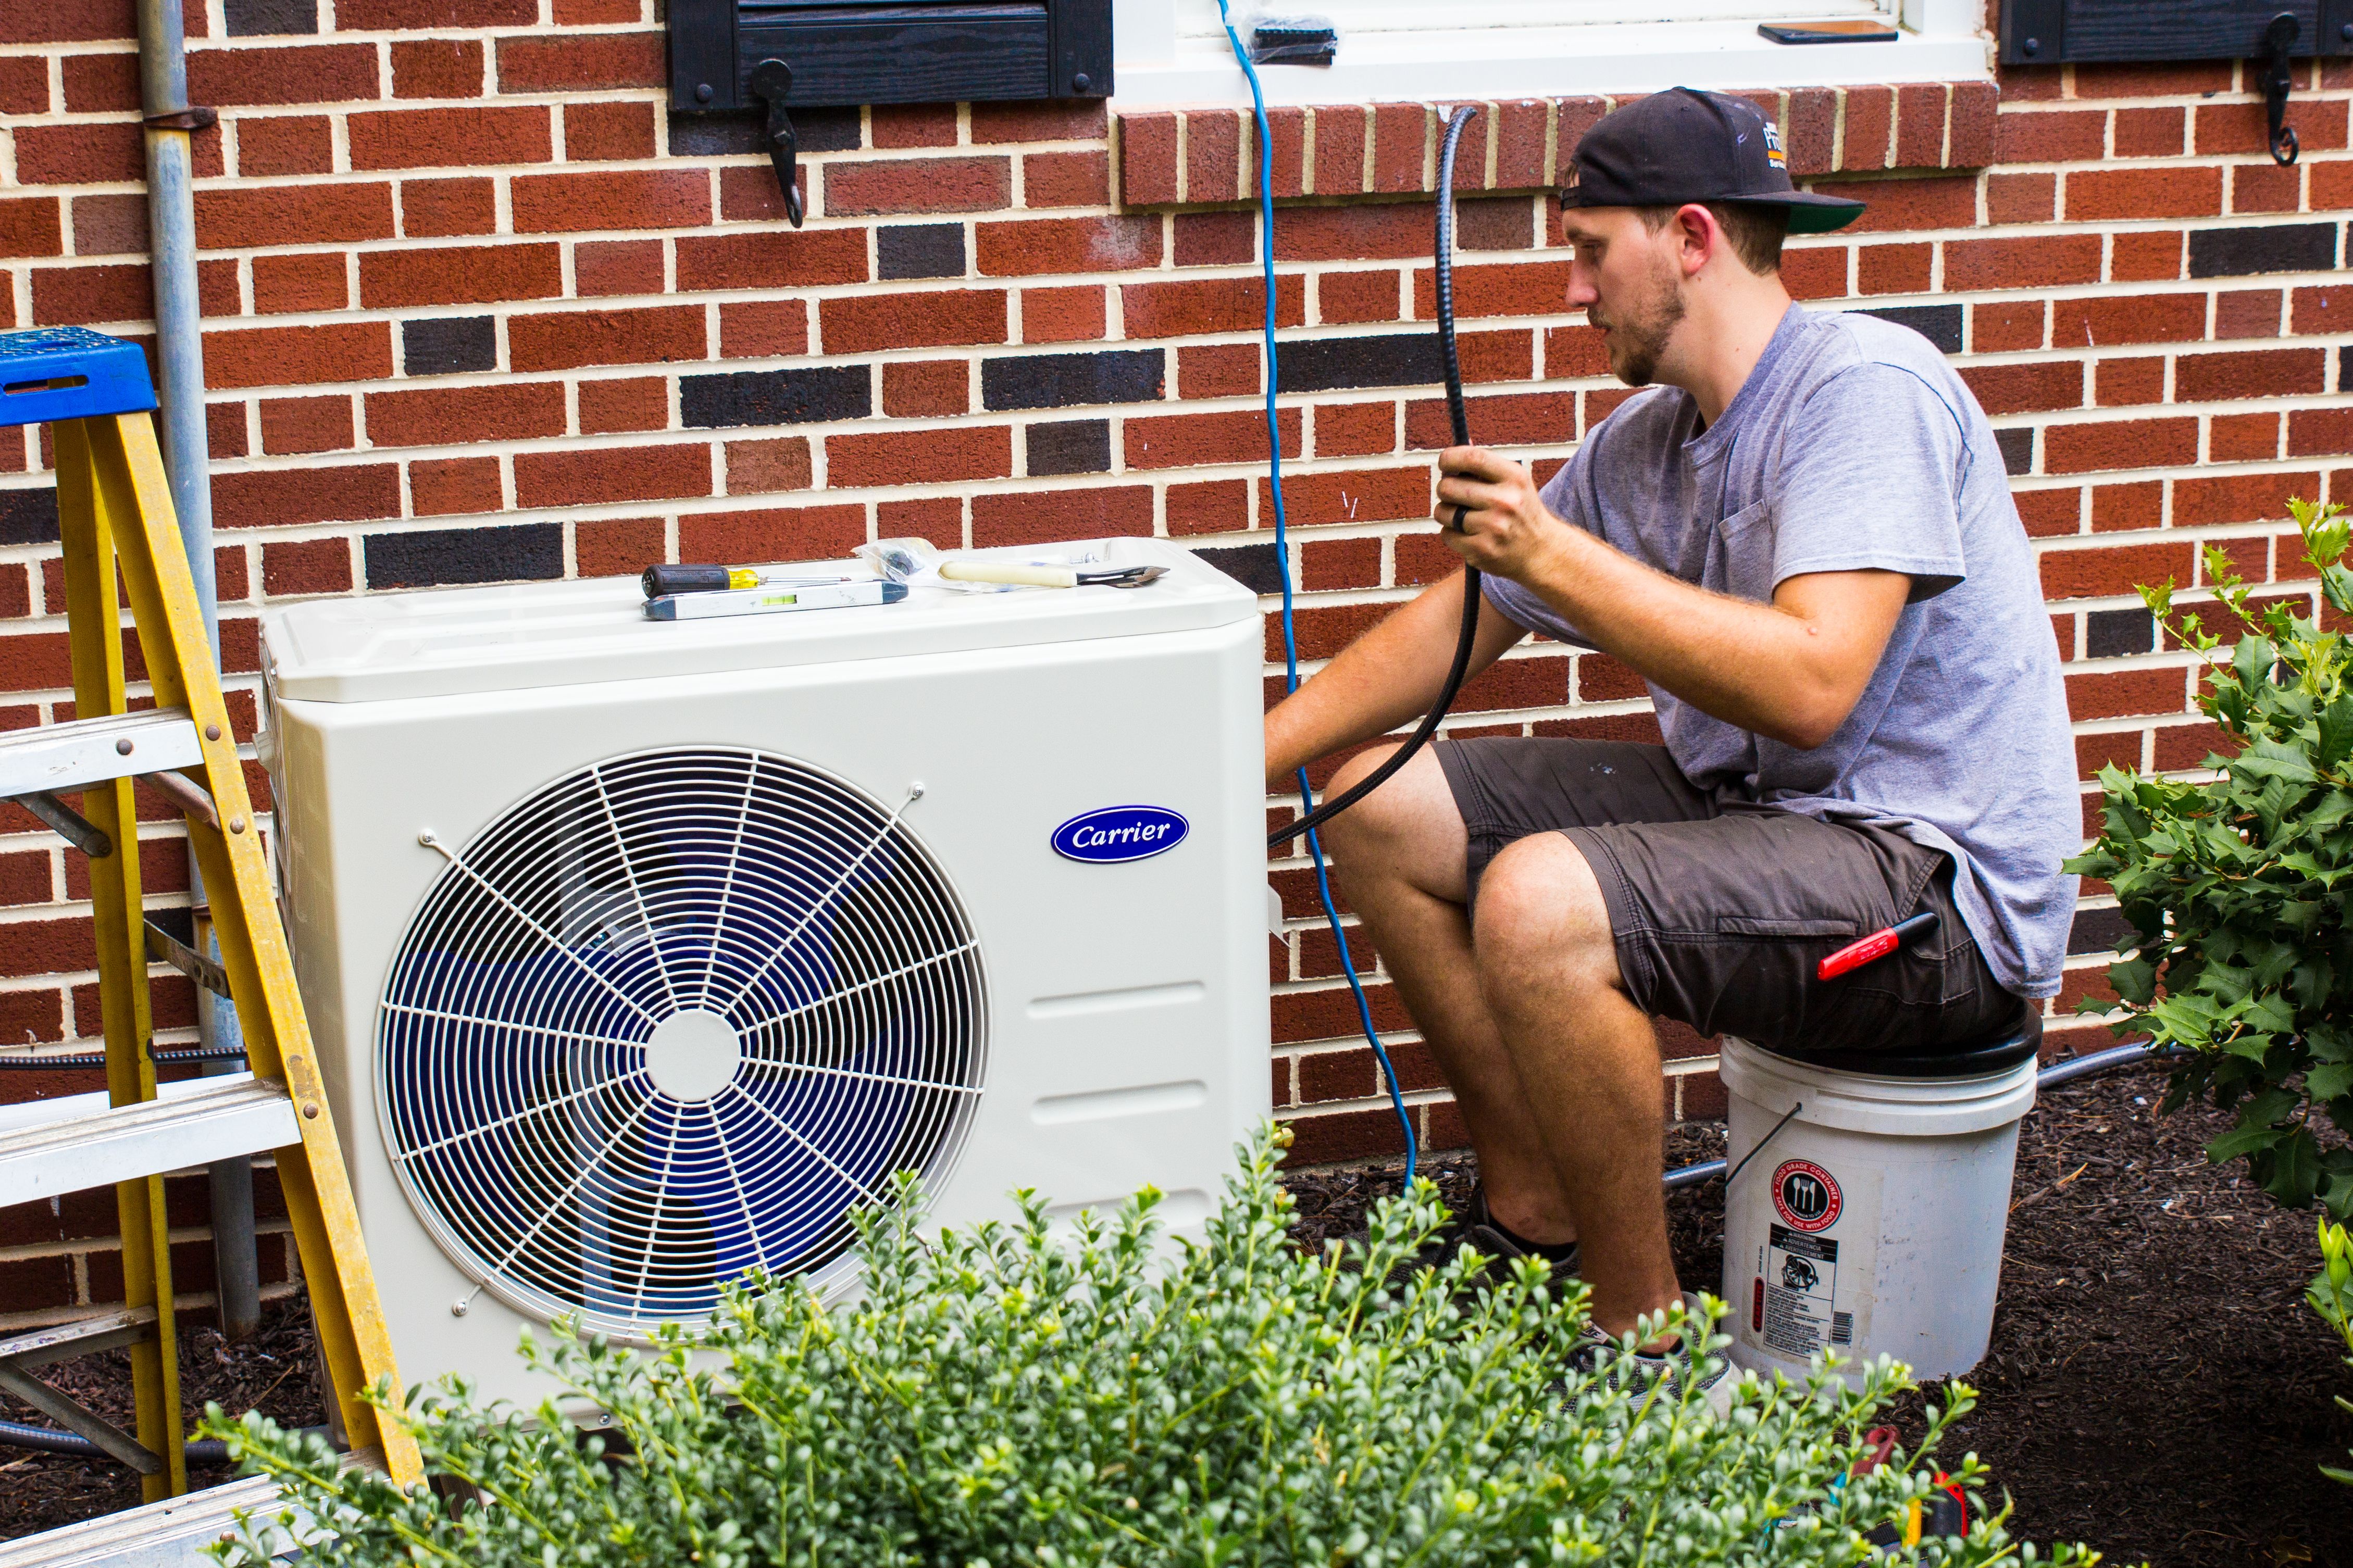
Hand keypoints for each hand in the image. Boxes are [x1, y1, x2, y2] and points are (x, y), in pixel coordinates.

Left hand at [1434, 446, 1575, 582]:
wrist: (1541, 552)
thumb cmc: (1521, 511)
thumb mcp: (1515, 483)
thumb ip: (1486, 466)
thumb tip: (1459, 445)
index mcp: (1514, 477)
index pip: (1472, 458)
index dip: (1449, 458)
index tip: (1444, 463)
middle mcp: (1504, 501)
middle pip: (1448, 486)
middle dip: (1445, 490)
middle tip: (1456, 496)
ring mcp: (1493, 527)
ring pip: (1443, 512)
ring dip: (1447, 514)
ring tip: (1465, 518)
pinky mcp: (1482, 549)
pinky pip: (1446, 535)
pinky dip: (1452, 534)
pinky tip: (1470, 535)